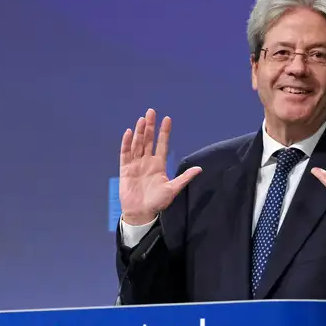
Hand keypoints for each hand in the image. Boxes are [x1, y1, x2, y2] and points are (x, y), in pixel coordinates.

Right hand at [119, 109, 201, 224]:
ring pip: (137, 144)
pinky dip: (127, 143)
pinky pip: (125, 153)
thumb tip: (199, 169)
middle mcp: (147, 161)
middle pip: (148, 140)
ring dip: (139, 131)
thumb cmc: (158, 202)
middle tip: (151, 111)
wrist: (141, 213)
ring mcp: (136, 164)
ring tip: (142, 119)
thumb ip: (184, 178)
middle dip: (150, 126)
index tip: (167, 119)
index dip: (164, 132)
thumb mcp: (173, 189)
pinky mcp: (126, 169)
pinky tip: (129, 133)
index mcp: (159, 165)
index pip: (162, 144)